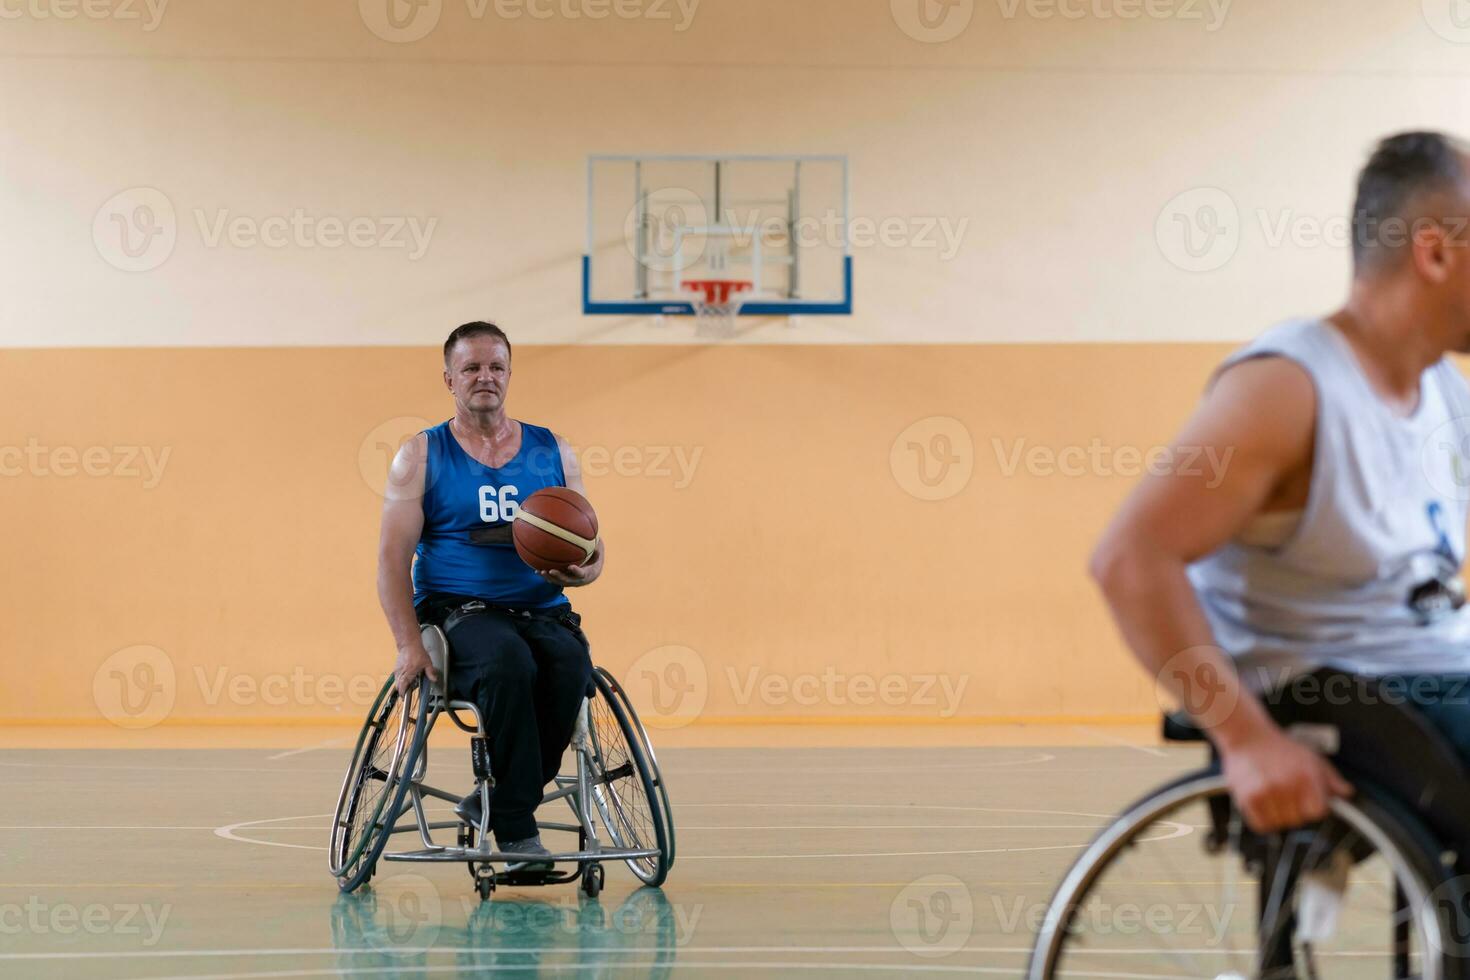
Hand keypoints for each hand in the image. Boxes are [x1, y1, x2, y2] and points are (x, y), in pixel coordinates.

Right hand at [393, 640, 439, 694]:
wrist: (409, 644)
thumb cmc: (417, 652)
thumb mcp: (427, 663)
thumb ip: (430, 672)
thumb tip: (434, 679)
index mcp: (409, 672)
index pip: (402, 686)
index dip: (403, 693)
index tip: (404, 697)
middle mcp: (401, 672)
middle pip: (398, 685)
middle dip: (402, 690)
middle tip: (407, 692)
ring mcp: (397, 670)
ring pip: (396, 682)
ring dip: (401, 685)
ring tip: (407, 685)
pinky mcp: (396, 667)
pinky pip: (396, 677)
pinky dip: (399, 680)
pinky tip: (405, 678)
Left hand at [539, 540, 601, 587]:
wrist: (590, 574)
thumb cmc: (593, 561)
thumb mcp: (597, 554)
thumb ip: (597, 548)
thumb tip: (597, 539)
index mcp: (586, 574)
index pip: (581, 574)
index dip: (576, 571)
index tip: (571, 566)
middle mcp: (576, 581)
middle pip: (566, 580)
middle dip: (558, 576)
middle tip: (551, 571)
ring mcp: (568, 582)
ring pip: (558, 582)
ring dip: (549, 577)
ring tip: (541, 571)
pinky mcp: (562, 581)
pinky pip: (553, 580)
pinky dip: (546, 576)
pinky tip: (536, 571)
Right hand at [1220, 726, 1351, 832]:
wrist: (1247, 736)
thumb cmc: (1281, 748)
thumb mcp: (1311, 757)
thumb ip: (1331, 778)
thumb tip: (1347, 792)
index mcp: (1306, 776)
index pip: (1318, 812)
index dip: (1314, 807)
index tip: (1307, 799)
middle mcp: (1287, 785)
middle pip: (1299, 820)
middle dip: (1295, 810)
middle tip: (1286, 794)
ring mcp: (1267, 793)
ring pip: (1280, 824)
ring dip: (1278, 815)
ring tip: (1273, 797)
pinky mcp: (1248, 798)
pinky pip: (1261, 826)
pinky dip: (1263, 820)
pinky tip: (1263, 804)